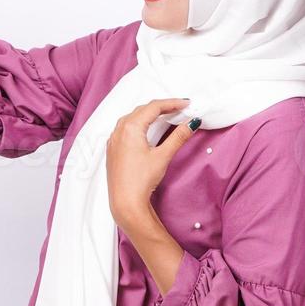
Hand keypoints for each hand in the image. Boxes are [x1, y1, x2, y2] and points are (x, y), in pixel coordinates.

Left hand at [107, 98, 195, 222]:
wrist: (125, 202)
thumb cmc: (141, 180)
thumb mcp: (163, 156)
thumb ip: (178, 137)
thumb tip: (192, 123)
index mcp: (130, 127)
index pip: (154, 107)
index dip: (172, 103)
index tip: (186, 104)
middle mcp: (118, 130)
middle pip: (143, 110)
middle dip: (162, 107)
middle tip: (179, 108)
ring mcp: (113, 140)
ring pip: (132, 118)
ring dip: (149, 114)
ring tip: (165, 116)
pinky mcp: (113, 149)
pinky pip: (125, 128)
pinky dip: (138, 124)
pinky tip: (146, 130)